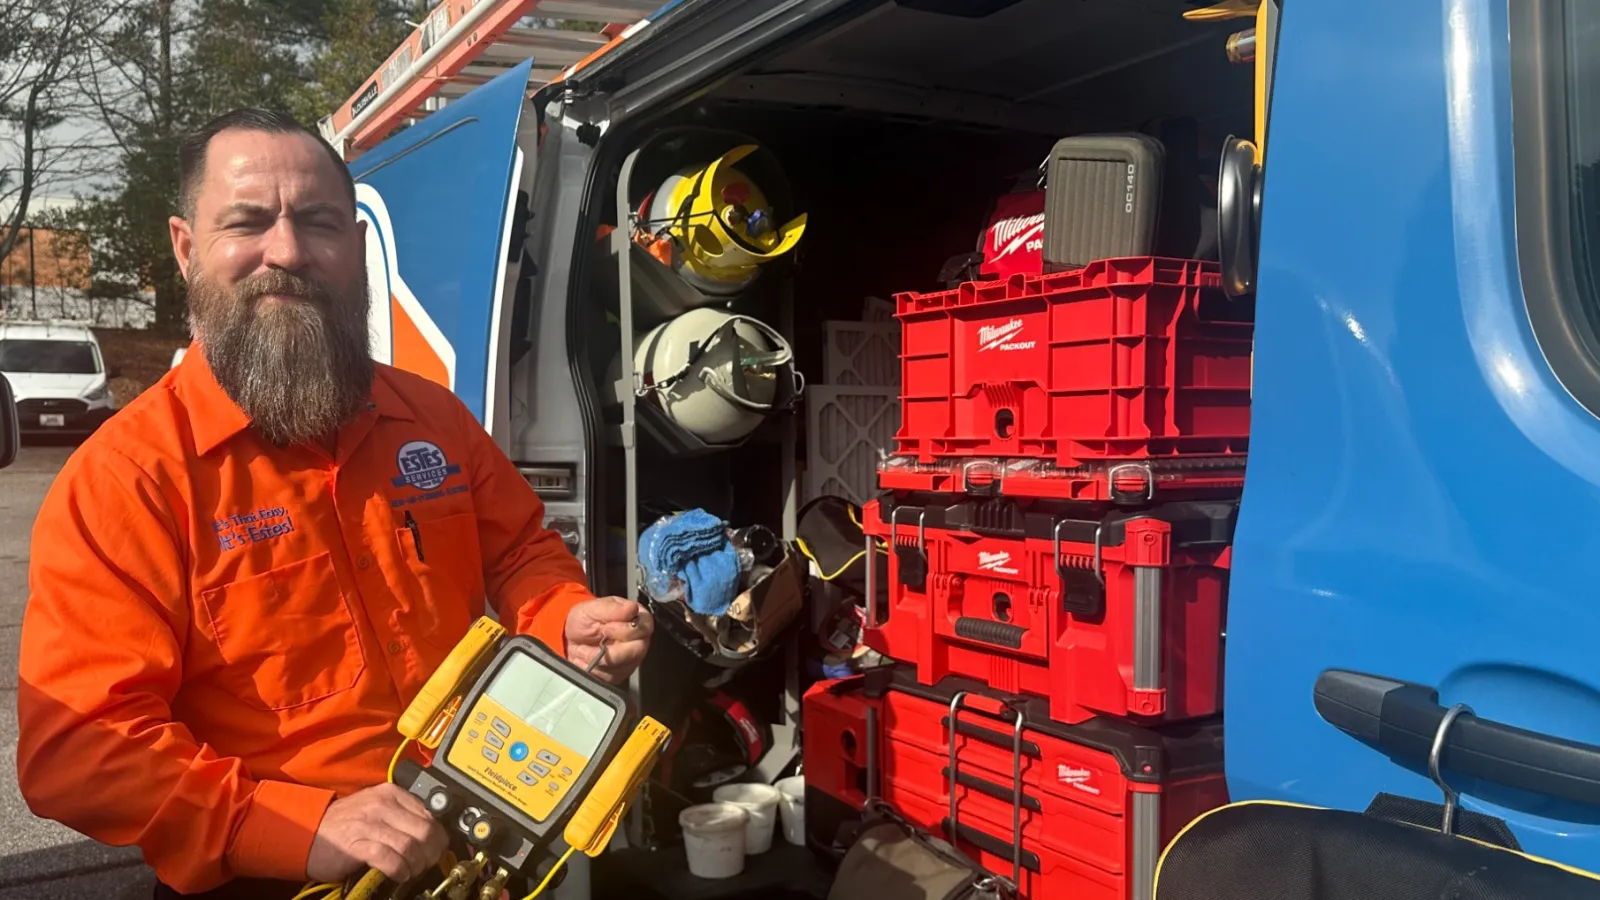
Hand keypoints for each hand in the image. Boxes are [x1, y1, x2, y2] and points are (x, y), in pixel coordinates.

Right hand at [305, 783, 447, 884]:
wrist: (308, 833)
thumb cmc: (345, 825)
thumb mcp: (376, 810)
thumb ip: (401, 816)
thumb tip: (431, 835)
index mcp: (390, 793)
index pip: (430, 815)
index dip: (438, 837)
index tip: (436, 850)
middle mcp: (381, 805)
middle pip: (425, 830)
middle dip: (431, 853)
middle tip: (426, 864)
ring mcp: (368, 823)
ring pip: (410, 845)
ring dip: (416, 864)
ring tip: (411, 872)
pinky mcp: (356, 844)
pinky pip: (389, 858)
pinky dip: (399, 870)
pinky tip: (398, 875)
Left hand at [564, 597, 653, 683]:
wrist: (569, 640)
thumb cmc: (583, 621)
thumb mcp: (592, 609)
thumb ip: (612, 609)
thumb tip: (632, 608)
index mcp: (635, 618)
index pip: (645, 627)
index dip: (625, 630)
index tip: (605, 629)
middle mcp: (638, 639)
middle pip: (637, 650)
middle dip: (612, 650)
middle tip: (596, 643)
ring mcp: (631, 658)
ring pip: (622, 665)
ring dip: (599, 659)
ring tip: (586, 649)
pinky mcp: (620, 673)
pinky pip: (611, 676)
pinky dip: (596, 668)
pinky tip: (589, 658)